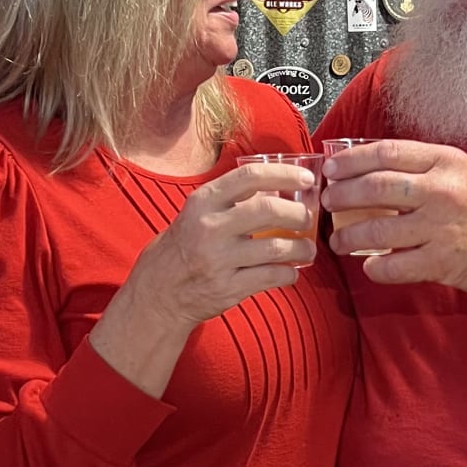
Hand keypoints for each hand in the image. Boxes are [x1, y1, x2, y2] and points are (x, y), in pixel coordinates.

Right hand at [92, 161, 315, 390]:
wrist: (158, 292)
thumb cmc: (183, 246)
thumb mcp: (196, 213)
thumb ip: (230, 200)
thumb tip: (278, 188)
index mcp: (203, 201)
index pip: (250, 176)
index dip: (283, 174)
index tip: (306, 178)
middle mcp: (210, 227)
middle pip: (269, 210)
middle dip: (298, 214)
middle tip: (308, 219)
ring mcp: (219, 259)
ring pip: (277, 247)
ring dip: (302, 248)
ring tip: (308, 249)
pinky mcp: (228, 288)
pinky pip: (272, 277)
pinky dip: (289, 274)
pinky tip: (291, 271)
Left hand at [322, 139, 466, 294]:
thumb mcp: (460, 172)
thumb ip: (420, 166)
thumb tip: (368, 166)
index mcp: (445, 162)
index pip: (386, 153)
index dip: (351, 161)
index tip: (332, 169)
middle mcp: (442, 191)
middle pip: (376, 188)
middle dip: (342, 195)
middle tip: (328, 202)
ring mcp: (441, 228)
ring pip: (378, 229)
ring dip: (349, 236)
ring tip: (337, 240)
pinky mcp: (441, 262)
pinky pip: (394, 266)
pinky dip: (375, 268)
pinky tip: (368, 266)